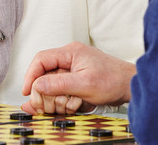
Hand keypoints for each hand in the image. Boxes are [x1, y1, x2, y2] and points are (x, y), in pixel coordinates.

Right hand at [21, 42, 135, 113]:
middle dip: (44, 91)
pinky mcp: (76, 77)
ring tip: (67, 105)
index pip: (41, 59)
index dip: (31, 75)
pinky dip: (62, 99)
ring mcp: (73, 67)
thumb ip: (59, 84)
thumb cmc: (113, 80)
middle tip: (46, 106)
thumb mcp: (84, 85)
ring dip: (55, 98)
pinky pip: (61, 88)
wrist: (130, 85)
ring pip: (52, 83)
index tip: (27, 91)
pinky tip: (72, 105)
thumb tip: (37, 84)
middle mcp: (70, 57)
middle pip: (44, 73)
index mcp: (70, 52)